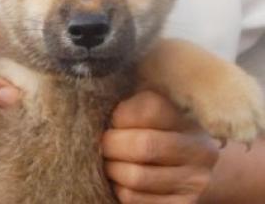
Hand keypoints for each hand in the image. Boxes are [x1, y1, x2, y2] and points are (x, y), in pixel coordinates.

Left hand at [103, 91, 218, 203]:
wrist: (196, 164)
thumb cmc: (162, 128)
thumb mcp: (156, 108)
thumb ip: (135, 103)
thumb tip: (99, 103)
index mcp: (188, 116)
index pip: (151, 108)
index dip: (122, 114)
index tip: (113, 118)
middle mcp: (198, 149)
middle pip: (144, 145)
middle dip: (112, 144)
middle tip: (103, 143)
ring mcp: (193, 181)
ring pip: (136, 177)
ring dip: (112, 168)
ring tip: (109, 160)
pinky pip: (136, 199)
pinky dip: (119, 188)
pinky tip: (120, 178)